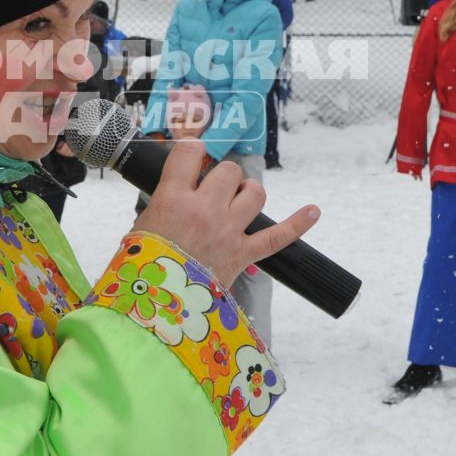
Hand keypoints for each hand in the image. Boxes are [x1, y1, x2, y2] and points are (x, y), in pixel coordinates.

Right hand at [131, 139, 320, 285]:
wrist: (157, 305)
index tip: (191, 156)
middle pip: (228, 171)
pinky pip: (278, 236)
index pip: (189, 153)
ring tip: (237, 200)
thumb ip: (163, 202)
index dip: (191, 150)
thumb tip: (176, 191)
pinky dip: (298, 223)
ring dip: (248, 192)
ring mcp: (227, 231)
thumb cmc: (144, 266)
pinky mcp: (243, 254)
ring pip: (254, 193)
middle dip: (222, 177)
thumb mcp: (142, 225)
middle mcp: (204, 210)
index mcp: (173, 199)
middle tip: (210, 193)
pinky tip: (313, 211)